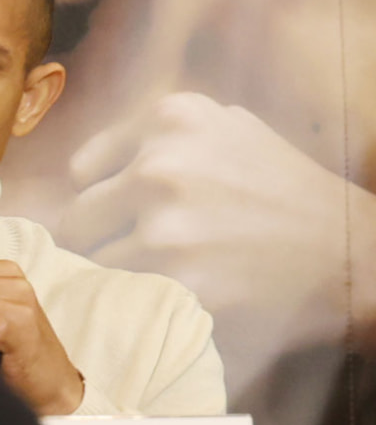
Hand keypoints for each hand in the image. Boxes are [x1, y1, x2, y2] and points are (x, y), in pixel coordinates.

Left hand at [60, 92, 360, 351]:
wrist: (351, 254)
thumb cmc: (281, 191)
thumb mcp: (226, 128)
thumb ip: (154, 136)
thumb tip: (81, 173)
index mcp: (171, 118)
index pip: (81, 173)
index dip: (100, 201)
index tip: (122, 218)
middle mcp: (161, 164)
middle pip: (75, 221)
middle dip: (98, 242)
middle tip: (132, 256)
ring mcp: (168, 227)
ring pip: (92, 266)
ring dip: (115, 278)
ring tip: (156, 278)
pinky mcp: (181, 284)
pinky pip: (121, 300)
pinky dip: (135, 305)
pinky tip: (167, 300)